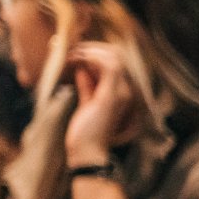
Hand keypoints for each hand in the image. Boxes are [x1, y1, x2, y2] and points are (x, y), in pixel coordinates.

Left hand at [63, 42, 140, 166]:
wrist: (88, 151)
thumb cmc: (86, 132)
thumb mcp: (87, 103)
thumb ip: (87, 86)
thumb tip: (82, 69)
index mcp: (122, 93)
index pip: (116, 62)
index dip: (96, 53)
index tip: (75, 52)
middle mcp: (127, 91)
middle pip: (117, 55)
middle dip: (92, 48)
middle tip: (71, 49)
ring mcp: (122, 92)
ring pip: (115, 57)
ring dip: (91, 50)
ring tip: (72, 53)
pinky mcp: (112, 95)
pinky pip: (110, 66)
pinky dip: (92, 57)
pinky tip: (76, 58)